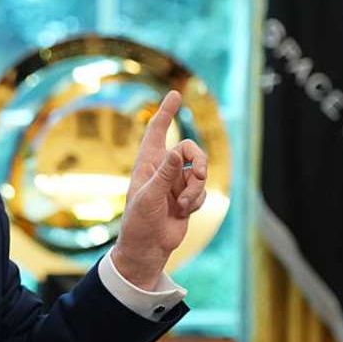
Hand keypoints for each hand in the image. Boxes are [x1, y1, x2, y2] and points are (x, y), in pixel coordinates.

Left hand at [112, 91, 207, 289]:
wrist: (148, 247)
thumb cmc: (140, 222)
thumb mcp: (150, 196)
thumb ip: (166, 174)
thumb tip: (178, 152)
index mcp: (147, 163)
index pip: (157, 131)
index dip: (166, 112)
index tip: (175, 94)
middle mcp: (162, 169)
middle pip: (191, 149)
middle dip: (200, 161)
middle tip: (199, 175)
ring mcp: (175, 182)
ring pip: (201, 171)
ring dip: (196, 188)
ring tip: (182, 205)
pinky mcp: (186, 196)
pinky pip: (203, 189)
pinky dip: (197, 200)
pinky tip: (184, 212)